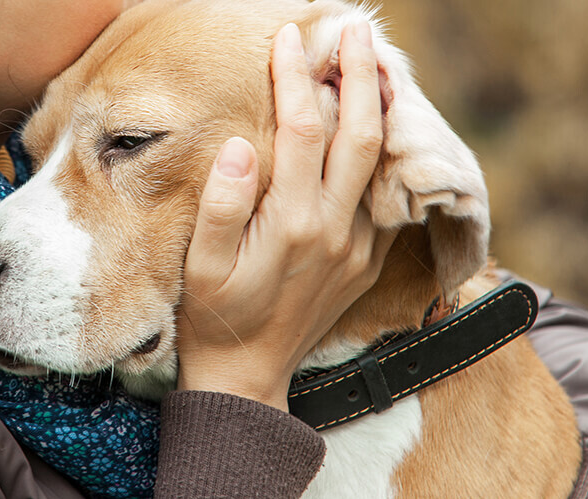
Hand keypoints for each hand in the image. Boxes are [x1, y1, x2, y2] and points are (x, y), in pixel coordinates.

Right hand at [176, 22, 394, 410]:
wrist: (249, 375)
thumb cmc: (215, 317)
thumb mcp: (201, 265)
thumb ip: (222, 204)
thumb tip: (240, 145)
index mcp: (293, 223)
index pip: (302, 129)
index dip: (296, 77)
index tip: (288, 38)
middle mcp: (335, 230)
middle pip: (360, 133)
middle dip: (360, 74)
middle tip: (355, 29)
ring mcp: (358, 246)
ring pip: (382, 162)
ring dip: (383, 107)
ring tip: (378, 64)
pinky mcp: (367, 260)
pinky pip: (385, 196)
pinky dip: (386, 153)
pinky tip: (378, 128)